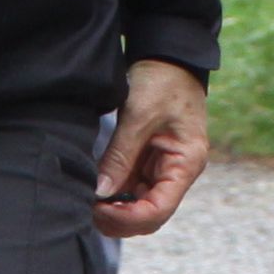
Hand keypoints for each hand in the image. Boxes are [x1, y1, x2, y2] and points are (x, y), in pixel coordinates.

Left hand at [93, 58, 210, 240]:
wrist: (168, 54)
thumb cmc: (162, 80)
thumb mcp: (139, 115)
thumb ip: (120, 156)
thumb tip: (101, 193)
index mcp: (186, 163)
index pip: (159, 209)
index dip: (129, 218)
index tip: (99, 210)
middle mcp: (177, 171)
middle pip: (150, 213)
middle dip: (120, 218)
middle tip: (87, 210)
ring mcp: (162, 167)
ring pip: (138, 203)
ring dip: (114, 207)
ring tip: (87, 200)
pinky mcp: (148, 160)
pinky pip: (131, 186)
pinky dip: (113, 192)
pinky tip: (95, 188)